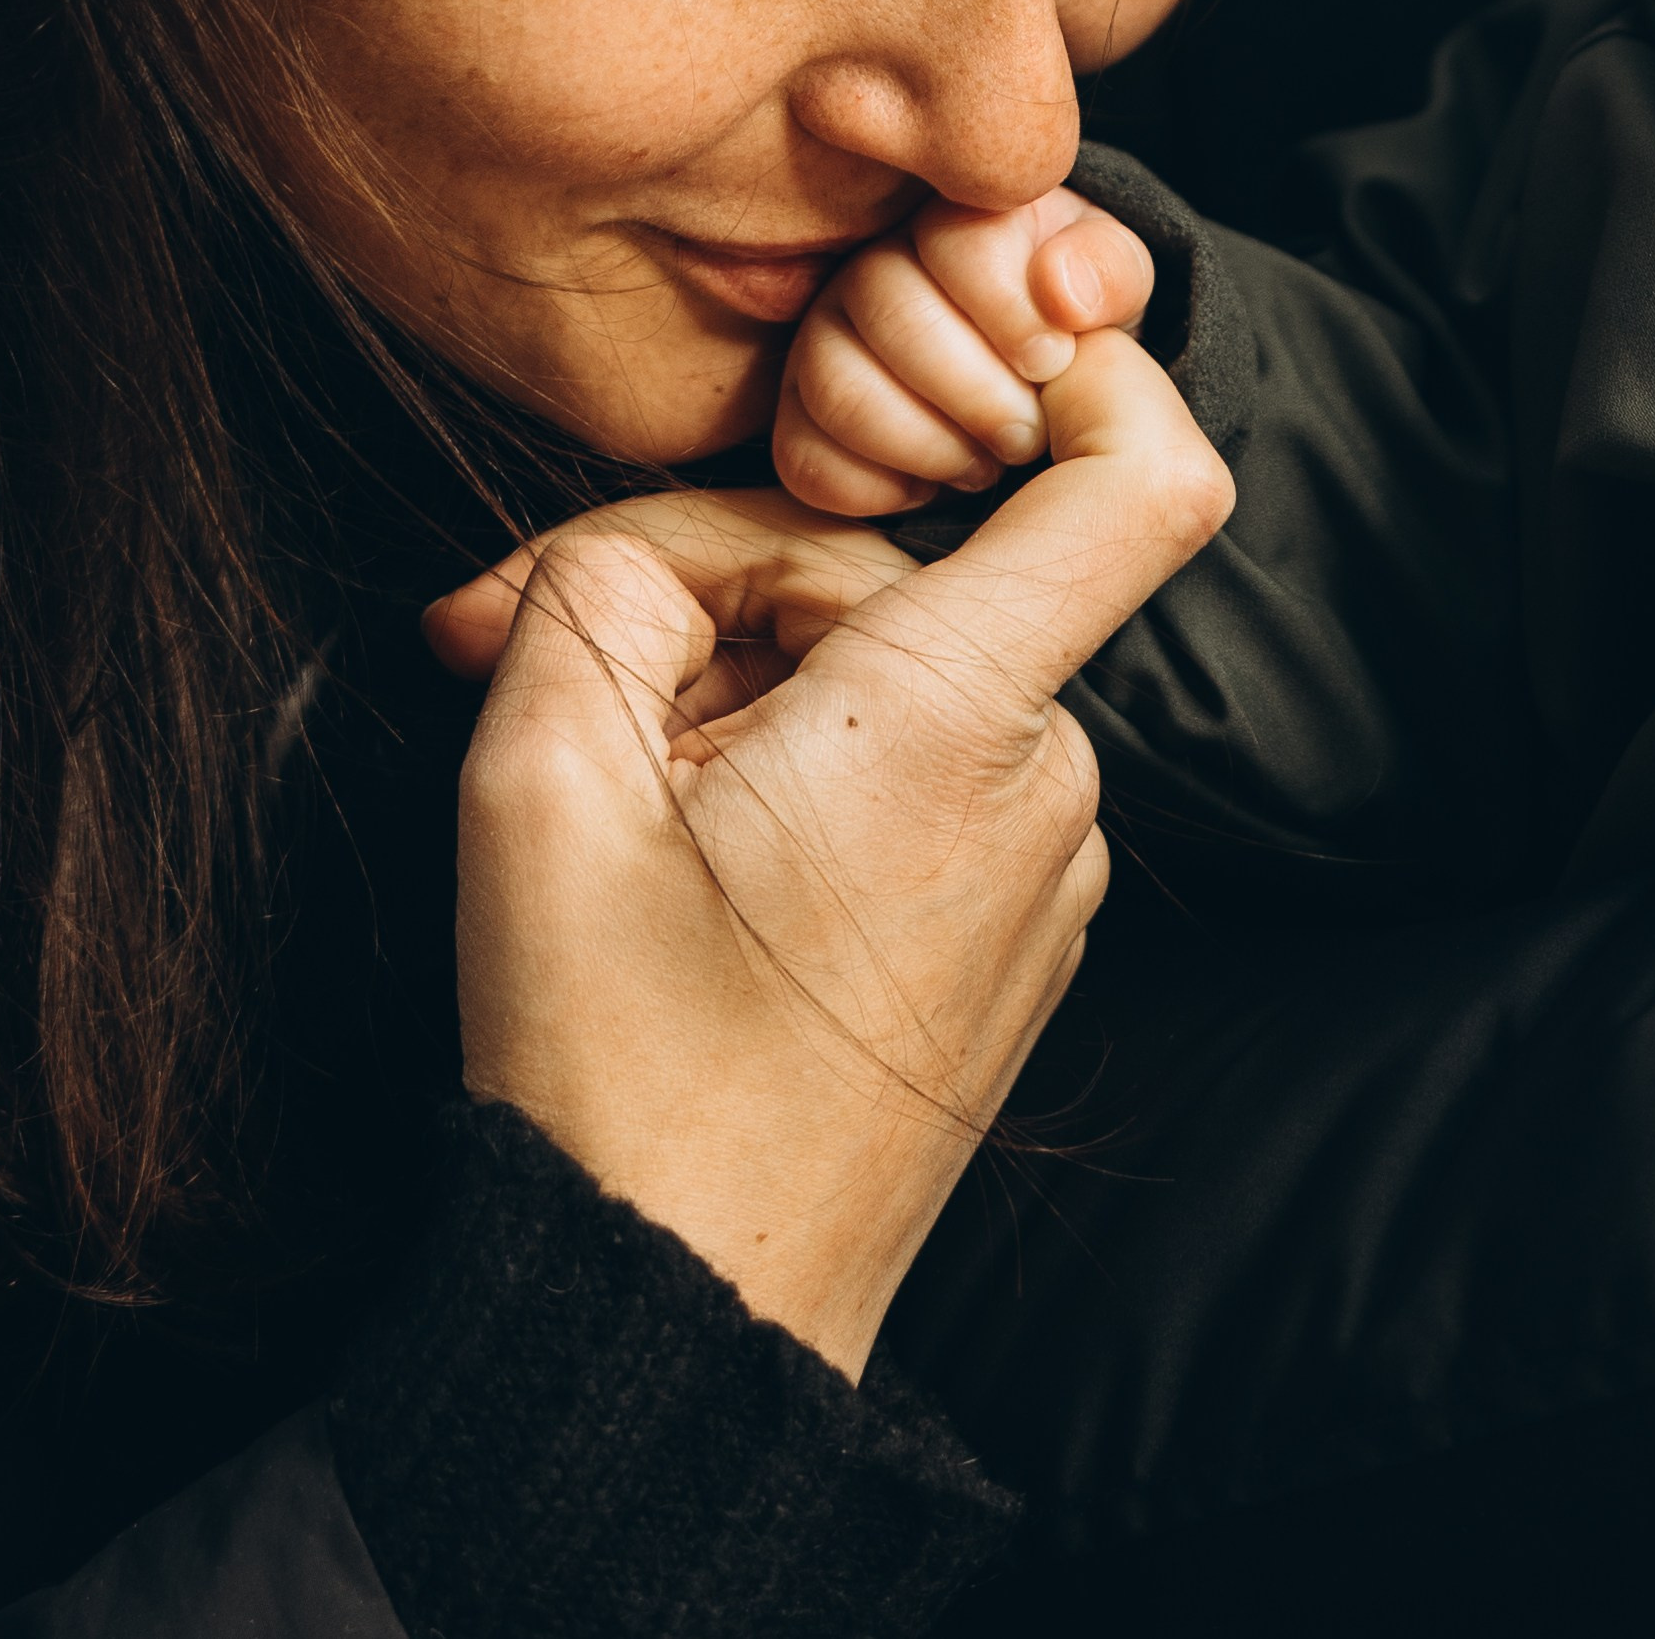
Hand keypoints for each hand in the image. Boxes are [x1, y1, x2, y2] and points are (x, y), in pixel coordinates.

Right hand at [429, 332, 1229, 1377]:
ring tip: (592, 789)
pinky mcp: (1008, 925)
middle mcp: (1040, 782)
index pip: (1137, 479)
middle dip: (708, 583)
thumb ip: (594, 587)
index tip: (953, 337)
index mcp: (957, 718)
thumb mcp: (540, 780)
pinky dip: (793, 761)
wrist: (677, 1316)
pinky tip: (670, 843)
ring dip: (736, 682)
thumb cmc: (615, 1066)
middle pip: (894, 564)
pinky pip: (912, 763)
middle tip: (517, 645)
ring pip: (887, 662)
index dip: (1084, 361)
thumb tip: (627, 554)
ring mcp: (1039, 865)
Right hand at [774, 187, 1156, 516]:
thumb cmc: (1066, 328)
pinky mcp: (796, 413)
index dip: (1008, 308)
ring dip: (927, 443)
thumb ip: (1105, 271)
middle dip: (973, 389)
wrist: (1023, 388)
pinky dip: (876, 490)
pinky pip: (804, 458)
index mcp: (955, 216)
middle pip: (889, 306)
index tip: (1051, 362)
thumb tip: (1061, 291)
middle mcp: (874, 265)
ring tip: (982, 465)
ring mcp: (822, 338)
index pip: (956, 239)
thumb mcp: (1109, 288)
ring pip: (838, 384)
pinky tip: (927, 489)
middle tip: (1026, 435)